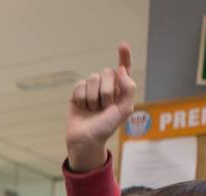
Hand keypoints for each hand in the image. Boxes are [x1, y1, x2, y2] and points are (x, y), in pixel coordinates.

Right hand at [66, 42, 135, 171]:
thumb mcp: (123, 110)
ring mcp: (92, 89)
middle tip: (103, 107)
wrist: (85, 140)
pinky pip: (80, 85)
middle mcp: (107, 86)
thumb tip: (121, 69)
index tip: (122, 45)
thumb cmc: (105, 127)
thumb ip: (128, 88)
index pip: (124, 68)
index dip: (124, 56)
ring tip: (92, 110)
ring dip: (93, 97)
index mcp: (120, 90)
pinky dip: (81, 98)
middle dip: (106, 91)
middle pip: (107, 72)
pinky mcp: (78, 93)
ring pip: (92, 78)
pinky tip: (82, 108)